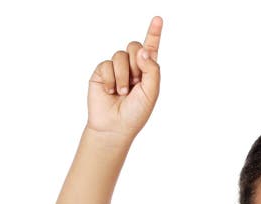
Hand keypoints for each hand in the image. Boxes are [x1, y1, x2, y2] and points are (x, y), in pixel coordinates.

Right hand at [86, 16, 162, 140]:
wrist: (114, 127)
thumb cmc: (136, 113)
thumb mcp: (151, 93)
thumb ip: (152, 70)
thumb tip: (143, 50)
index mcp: (147, 71)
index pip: (151, 48)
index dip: (154, 33)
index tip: (158, 19)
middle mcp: (132, 67)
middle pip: (135, 46)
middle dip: (136, 62)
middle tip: (135, 81)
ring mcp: (116, 69)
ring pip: (120, 55)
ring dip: (123, 76)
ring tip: (122, 92)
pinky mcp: (101, 72)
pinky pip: (106, 64)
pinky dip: (110, 79)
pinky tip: (110, 91)